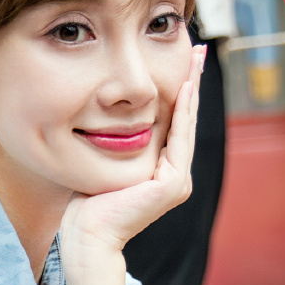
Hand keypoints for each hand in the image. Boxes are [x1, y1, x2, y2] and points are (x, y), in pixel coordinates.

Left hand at [59, 46, 204, 266]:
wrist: (86, 234)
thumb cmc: (87, 203)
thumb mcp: (106, 161)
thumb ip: (118, 142)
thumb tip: (111, 115)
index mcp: (162, 174)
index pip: (173, 125)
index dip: (179, 93)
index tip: (182, 63)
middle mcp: (175, 177)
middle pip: (185, 120)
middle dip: (191, 83)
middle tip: (197, 51)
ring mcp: (177, 182)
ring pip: (186, 126)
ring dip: (191, 90)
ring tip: (195, 59)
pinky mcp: (173, 185)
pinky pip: (179, 139)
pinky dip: (182, 112)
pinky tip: (183, 87)